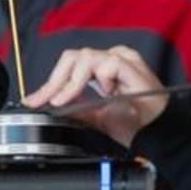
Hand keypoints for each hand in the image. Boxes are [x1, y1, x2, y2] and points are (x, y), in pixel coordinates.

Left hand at [24, 46, 167, 147]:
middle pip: (73, 57)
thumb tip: (50, 106)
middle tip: (47, 101)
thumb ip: (76, 109)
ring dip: (73, 82)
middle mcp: (111, 59)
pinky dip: (101, 78)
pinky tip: (105, 93)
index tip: (34, 100)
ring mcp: (122, 60)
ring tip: (66, 100)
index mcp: (103, 69)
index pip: (70, 67)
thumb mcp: (96, 117)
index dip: (50, 83)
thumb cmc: (134, 123)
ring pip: (86, 57)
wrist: (156, 132)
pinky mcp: (132, 65)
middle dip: (56, 81)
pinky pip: (108, 63)